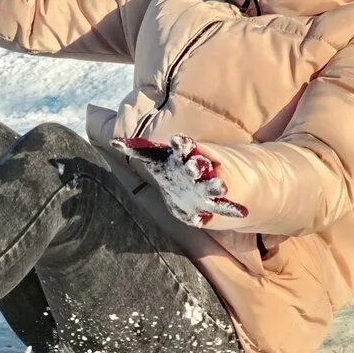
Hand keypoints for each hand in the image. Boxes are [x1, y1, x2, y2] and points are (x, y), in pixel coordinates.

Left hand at [112, 134, 247, 226]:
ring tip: (221, 187)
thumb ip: (138, 150)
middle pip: (197, 166)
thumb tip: (113, 142)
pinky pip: (225, 206)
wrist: (192, 185)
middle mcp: (196, 170)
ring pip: (212, 186)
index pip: (182, 147)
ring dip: (216, 186)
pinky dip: (232, 209)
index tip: (178, 140)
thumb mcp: (157, 160)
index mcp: (183, 157)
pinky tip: (240, 213)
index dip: (181, 144)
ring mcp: (206, 187)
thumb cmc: (171, 169)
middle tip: (197, 164)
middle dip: (197, 166)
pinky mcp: (214, 203)